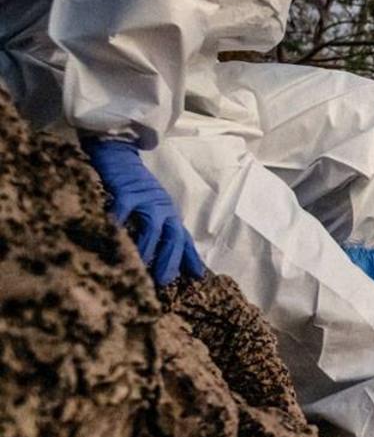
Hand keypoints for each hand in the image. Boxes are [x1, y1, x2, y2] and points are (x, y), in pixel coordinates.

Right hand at [82, 136, 204, 285]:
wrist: (120, 154)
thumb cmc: (133, 185)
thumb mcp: (151, 207)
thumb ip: (157, 227)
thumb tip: (158, 252)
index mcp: (169, 213)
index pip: (183, 239)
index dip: (191, 258)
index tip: (198, 277)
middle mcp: (162, 208)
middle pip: (173, 237)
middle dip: (170, 260)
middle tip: (164, 281)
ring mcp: (146, 200)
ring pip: (153, 229)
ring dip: (148, 250)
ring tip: (140, 269)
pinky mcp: (127, 191)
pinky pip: (124, 212)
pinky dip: (119, 226)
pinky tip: (113, 241)